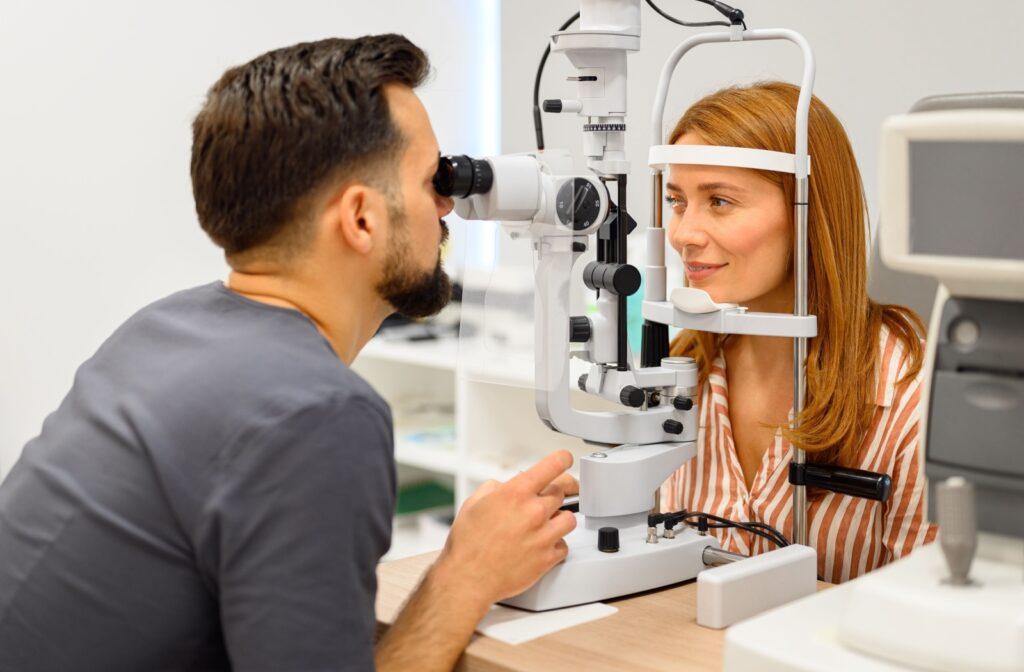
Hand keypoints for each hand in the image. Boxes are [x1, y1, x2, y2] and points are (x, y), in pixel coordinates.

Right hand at [432, 450, 577, 608]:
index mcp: (515, 493)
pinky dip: (556, 545)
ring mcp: (543, 535)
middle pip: (562, 492)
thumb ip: (494, 488)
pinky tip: (541, 545)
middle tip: (544, 502)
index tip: (565, 459)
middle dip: (553, 495)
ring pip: (569, 518)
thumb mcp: (473, 503)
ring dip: (559, 520)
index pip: (552, 466)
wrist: (468, 579)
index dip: (562, 459)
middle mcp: (533, 511)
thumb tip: (504, 486)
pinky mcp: (548, 558)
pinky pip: (564, 545)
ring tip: (544, 525)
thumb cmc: (468, 545)